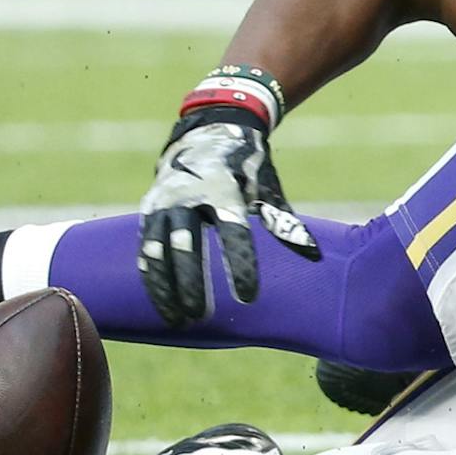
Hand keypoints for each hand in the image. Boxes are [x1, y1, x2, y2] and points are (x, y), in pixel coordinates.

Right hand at [138, 110, 319, 324]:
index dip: (239, 264)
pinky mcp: (149, 209)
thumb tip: (311, 252)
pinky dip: (150, 275)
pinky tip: (159, 302)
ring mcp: (165, 202)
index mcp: (224, 188)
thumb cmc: (247, 169)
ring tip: (177, 320)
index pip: (233, 231)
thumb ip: (283, 220)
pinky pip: (144, 247)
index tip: (247, 297)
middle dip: (192, 282)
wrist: (208, 134)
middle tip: (202, 316)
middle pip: (187, 244)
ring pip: (157, 249)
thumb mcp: (267, 187)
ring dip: (165, 286)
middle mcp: (189, 194)